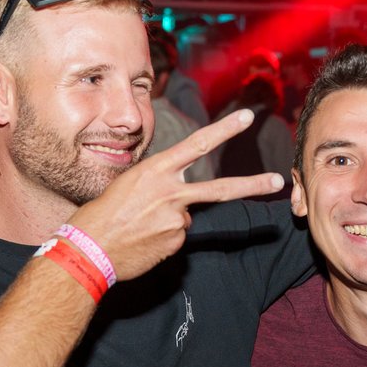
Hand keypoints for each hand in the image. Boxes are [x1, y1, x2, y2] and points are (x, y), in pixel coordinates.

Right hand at [67, 109, 283, 282]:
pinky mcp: (176, 243)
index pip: (198, 144)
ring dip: (168, 223)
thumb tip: (179, 204)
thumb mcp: (129, 185)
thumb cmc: (102, 214)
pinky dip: (163, 240)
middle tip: (277, 180)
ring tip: (140, 228)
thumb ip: (159, 187)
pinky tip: (143, 241)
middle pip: (220, 189)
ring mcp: (176, 220)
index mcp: (157, 170)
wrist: (89, 248)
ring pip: (186, 218)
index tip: (246, 118)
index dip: (225, 130)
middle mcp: (171, 192)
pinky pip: (176, 238)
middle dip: (252, 185)